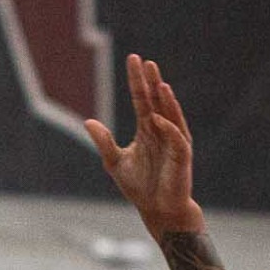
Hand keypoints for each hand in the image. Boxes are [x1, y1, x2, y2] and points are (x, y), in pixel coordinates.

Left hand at [84, 54, 203, 235]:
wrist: (158, 210)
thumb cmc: (140, 188)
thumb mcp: (115, 162)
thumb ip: (104, 142)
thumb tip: (88, 122)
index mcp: (147, 129)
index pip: (141, 99)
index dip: (137, 81)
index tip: (133, 59)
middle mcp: (161, 130)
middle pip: (157, 101)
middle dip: (152, 82)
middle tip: (146, 62)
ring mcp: (173, 141)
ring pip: (170, 114)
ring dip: (165, 100)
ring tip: (159, 83)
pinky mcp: (182, 155)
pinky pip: (176, 137)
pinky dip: (167, 127)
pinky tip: (157, 118)